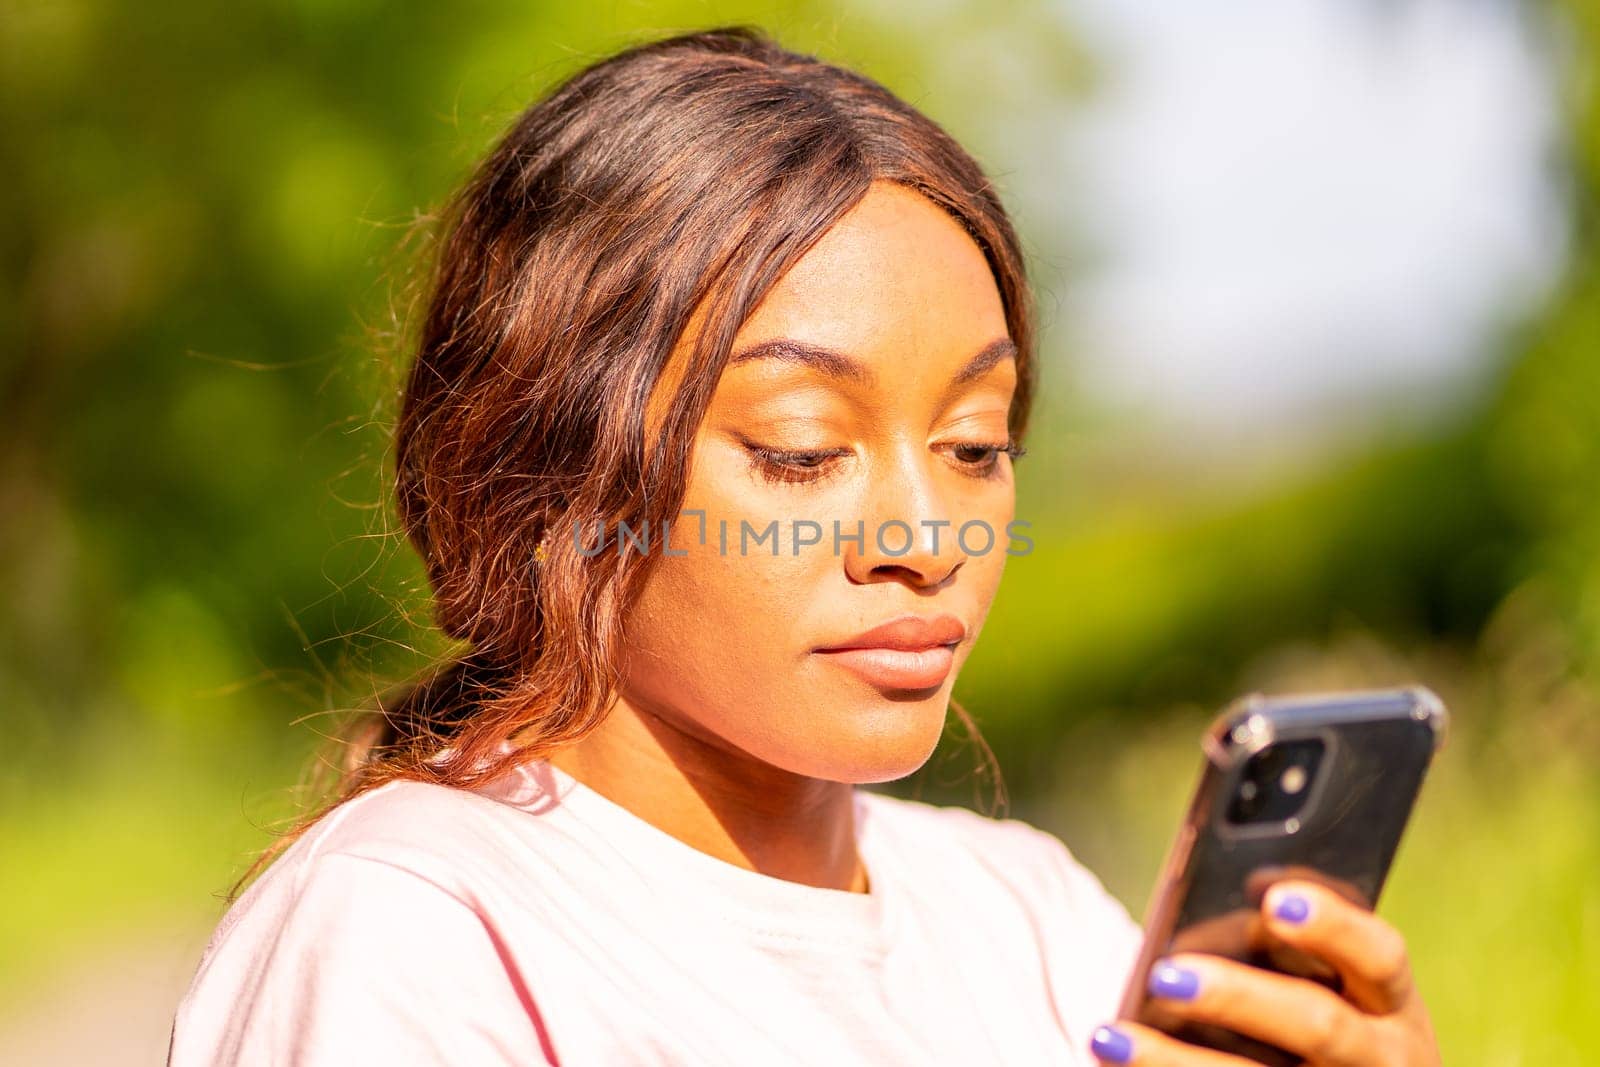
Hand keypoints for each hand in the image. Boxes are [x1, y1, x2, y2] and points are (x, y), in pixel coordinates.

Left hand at [1087, 879, 1440, 1065]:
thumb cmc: (1334, 1019)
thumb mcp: (1339, 985)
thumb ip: (1291, 944)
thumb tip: (1229, 895)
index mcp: (1391, 1001)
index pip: (1378, 955)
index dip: (1332, 926)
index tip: (1272, 900)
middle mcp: (1383, 1057)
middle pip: (1317, 1025)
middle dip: (1238, 997)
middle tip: (1165, 974)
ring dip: (1176, 1062)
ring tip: (1109, 1037)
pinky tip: (1115, 1065)